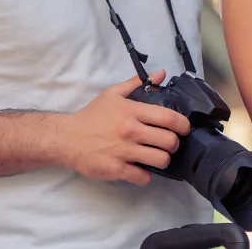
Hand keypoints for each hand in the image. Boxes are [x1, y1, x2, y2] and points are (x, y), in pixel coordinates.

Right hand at [57, 69, 191, 184]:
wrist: (67, 138)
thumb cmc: (91, 116)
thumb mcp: (113, 94)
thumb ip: (137, 83)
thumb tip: (161, 73)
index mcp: (132, 112)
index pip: (168, 118)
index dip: (182, 124)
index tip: (184, 128)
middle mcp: (130, 131)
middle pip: (169, 141)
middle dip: (174, 143)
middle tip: (170, 143)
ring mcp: (124, 152)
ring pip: (160, 160)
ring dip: (163, 159)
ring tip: (158, 156)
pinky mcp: (117, 169)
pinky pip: (143, 177)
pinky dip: (146, 175)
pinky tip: (142, 168)